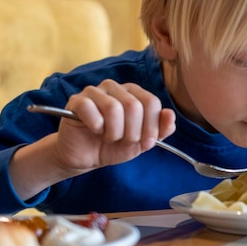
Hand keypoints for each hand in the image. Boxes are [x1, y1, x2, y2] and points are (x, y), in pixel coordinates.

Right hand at [53, 79, 175, 172]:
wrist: (86, 157)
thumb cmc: (114, 145)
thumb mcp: (142, 142)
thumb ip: (161, 129)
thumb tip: (170, 115)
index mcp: (134, 93)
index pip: (151, 102)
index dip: (151, 127)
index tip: (146, 143)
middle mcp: (115, 88)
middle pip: (133, 106)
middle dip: (132, 132)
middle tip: (124, 141)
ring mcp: (94, 92)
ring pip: (113, 108)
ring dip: (114, 132)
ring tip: (109, 138)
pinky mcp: (77, 101)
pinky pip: (89, 109)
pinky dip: (96, 126)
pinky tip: (94, 131)